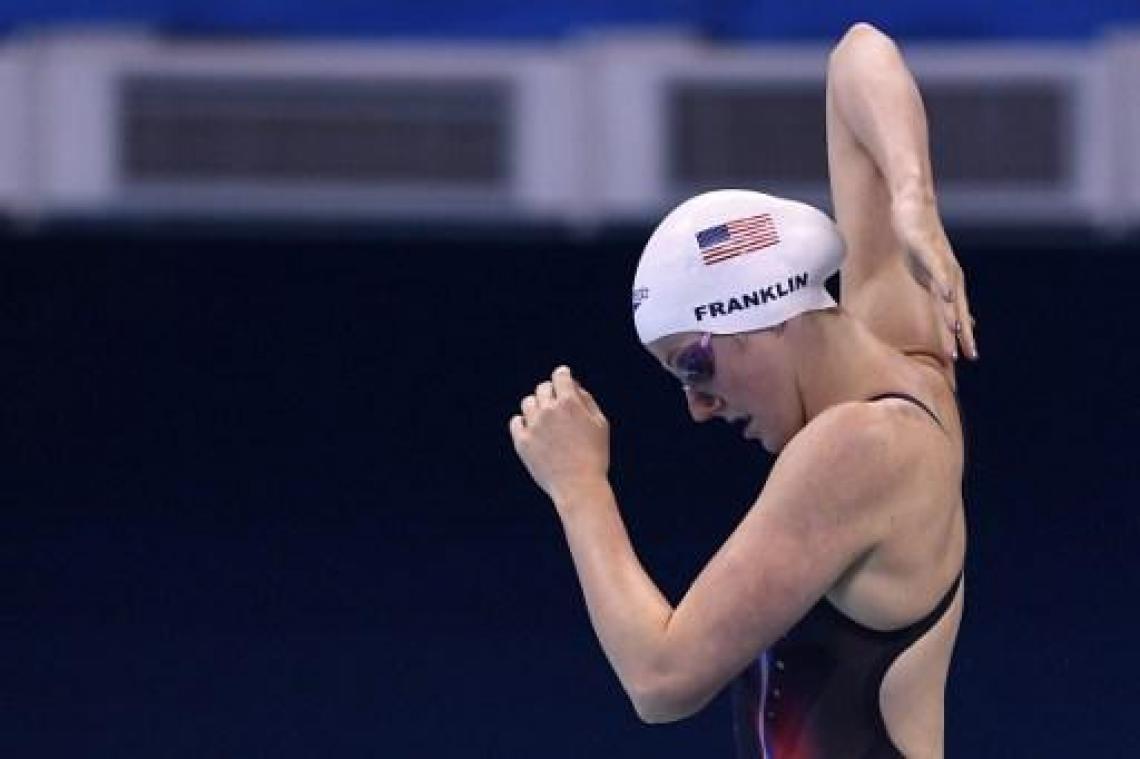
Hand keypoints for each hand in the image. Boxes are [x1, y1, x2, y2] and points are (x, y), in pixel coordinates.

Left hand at [509, 366, 609, 508]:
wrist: (579, 486)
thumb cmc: (594, 455)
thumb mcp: (600, 424)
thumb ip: (587, 400)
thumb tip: (574, 387)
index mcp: (569, 403)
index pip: (560, 375)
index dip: (563, 376)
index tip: (564, 381)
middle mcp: (548, 410)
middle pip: (542, 388)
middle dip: (551, 393)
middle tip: (557, 407)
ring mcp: (533, 426)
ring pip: (528, 403)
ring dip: (537, 407)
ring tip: (546, 421)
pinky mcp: (522, 442)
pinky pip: (516, 422)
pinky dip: (523, 423)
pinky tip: (533, 431)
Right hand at [891, 190, 977, 360]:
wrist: (912, 206)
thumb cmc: (919, 239)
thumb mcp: (929, 271)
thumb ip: (938, 290)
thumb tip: (939, 299)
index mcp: (947, 284)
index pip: (956, 316)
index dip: (961, 337)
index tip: (966, 358)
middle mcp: (950, 276)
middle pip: (958, 310)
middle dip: (963, 334)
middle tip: (970, 355)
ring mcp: (941, 263)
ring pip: (949, 294)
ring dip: (953, 313)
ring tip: (957, 331)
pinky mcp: (929, 249)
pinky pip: (937, 269)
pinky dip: (944, 284)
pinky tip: (947, 296)